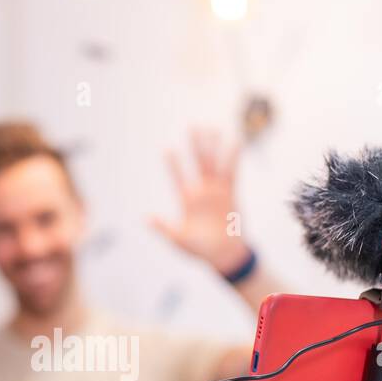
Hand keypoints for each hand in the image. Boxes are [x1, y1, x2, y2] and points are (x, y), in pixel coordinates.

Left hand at [149, 129, 249, 275]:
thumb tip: (147, 218)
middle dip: (195, 146)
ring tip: (213, 129)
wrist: (223, 255)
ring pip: (215, 165)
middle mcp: (201, 192)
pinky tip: (235, 143)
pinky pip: (232, 173)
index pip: (178, 177)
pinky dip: (233, 159)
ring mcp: (217, 191)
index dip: (173, 165)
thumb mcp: (179, 240)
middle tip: (192, 126)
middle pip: (198, 164)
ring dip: (214, 148)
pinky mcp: (231, 194)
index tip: (168, 149)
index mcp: (187, 200)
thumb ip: (164, 228)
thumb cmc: (199, 249)